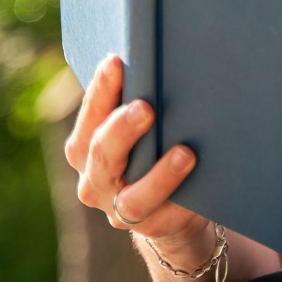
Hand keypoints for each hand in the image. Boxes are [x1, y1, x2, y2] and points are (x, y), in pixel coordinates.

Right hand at [65, 54, 205, 251]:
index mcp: (85, 147)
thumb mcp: (140, 128)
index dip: (101, 89)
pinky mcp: (151, 227)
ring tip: (185, 152)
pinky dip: (180, 196)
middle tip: (146, 106)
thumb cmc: (154, 150)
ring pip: (132, 196)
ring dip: (159, 173)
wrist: (172, 209)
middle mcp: (94, 181)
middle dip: (123, 128)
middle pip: (102, 153)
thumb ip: (136, 101)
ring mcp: (119, 210)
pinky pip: (163, 215)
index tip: (117, 61)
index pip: (90, 115)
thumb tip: (159, 54)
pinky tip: (196, 178)